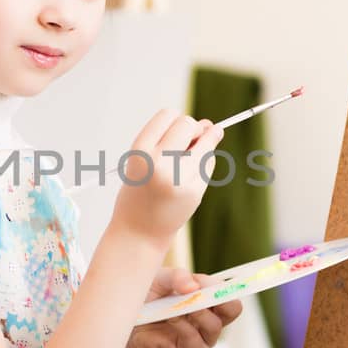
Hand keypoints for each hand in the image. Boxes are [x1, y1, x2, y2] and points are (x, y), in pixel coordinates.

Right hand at [111, 110, 223, 247]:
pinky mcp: (194, 191)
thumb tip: (209, 125)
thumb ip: (169, 141)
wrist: (138, 233)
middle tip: (190, 143)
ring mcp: (178, 177)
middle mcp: (158, 162)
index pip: (168, 115)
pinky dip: (205, 163)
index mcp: (139, 151)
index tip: (179, 131)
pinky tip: (191, 176)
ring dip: (206, 143)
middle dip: (194, 129)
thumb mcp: (142, 161)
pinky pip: (208, 163)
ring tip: (192, 159)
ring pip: (206, 143)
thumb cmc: (140, 193)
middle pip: (188, 124)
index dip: (176, 120)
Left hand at [114, 269, 241, 347]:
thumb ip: (177, 277)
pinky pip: (196, 339)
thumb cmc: (144, 299)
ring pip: (215, 324)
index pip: (228, 290)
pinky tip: (169, 318)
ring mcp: (202, 335)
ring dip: (196, 311)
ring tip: (176, 306)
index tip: (205, 281)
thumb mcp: (159, 280)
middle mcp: (210, 316)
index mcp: (207, 296)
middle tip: (202, 293)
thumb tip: (194, 285)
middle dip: (221, 299)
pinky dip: (183, 325)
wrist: (123, 324)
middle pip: (233, 309)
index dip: (222, 284)